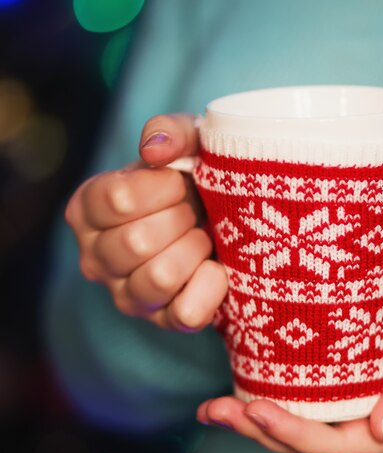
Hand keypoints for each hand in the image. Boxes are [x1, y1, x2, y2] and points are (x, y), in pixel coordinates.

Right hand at [65, 113, 227, 330]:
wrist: (224, 216)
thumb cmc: (195, 177)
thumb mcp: (188, 141)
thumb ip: (170, 132)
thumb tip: (155, 150)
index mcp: (88, 209)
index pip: (118, 200)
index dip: (164, 188)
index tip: (181, 182)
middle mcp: (95, 257)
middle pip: (137, 242)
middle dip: (182, 219)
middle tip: (194, 211)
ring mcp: (126, 294)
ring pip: (160, 278)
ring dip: (195, 250)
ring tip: (203, 237)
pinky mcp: (162, 320)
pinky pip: (185, 313)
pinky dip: (210, 287)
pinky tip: (216, 267)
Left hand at [196, 277, 382, 452]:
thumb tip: (377, 430)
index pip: (341, 447)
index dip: (294, 435)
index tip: (253, 410)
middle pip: (314, 445)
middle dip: (262, 432)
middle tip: (213, 411)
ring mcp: (371, 406)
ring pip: (309, 427)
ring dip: (262, 421)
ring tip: (217, 406)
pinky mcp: (362, 382)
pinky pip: (316, 402)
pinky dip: (280, 399)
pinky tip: (251, 386)